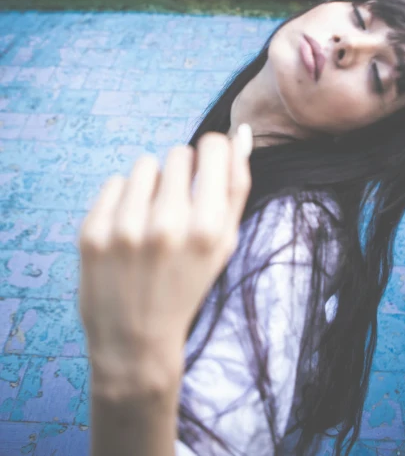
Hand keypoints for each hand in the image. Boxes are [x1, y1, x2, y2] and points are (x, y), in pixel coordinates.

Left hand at [78, 126, 252, 403]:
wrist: (135, 340)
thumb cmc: (188, 284)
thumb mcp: (224, 242)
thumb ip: (237, 186)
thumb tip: (243, 132)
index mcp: (206, 228)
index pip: (211, 147)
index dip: (211, 155)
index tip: (206, 172)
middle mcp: (166, 224)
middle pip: (179, 153)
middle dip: (182, 174)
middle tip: (177, 209)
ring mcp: (125, 228)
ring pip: (145, 164)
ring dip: (151, 184)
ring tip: (151, 219)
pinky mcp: (93, 232)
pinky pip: (116, 182)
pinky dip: (124, 200)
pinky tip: (128, 231)